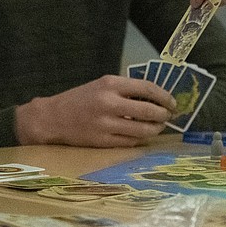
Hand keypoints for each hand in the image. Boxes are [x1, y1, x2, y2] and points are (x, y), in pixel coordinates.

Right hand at [14, 75, 176, 147]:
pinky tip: (141, 135)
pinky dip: (139, 139)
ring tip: (158, 127)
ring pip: (142, 130)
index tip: (172, 103)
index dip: (164, 96)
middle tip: (168, 117)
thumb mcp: (101, 85)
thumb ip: (125, 89)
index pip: (147, 89)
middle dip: (163, 115)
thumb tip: (155, 97)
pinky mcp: (102, 141)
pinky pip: (130, 142)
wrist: (52, 118)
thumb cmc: (79, 99)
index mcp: (110, 84)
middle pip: (148, 111)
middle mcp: (109, 103)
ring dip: (155, 129)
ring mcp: (106, 124)